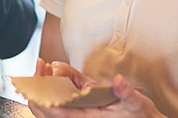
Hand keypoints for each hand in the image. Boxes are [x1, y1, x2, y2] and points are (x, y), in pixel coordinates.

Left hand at [29, 59, 164, 117]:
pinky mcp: (79, 112)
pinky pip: (57, 106)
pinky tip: (54, 76)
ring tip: (45, 67)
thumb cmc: (139, 116)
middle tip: (40, 65)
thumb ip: (126, 92)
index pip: (55, 111)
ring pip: (48, 109)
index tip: (42, 72)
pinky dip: (50, 91)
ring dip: (42, 88)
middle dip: (37, 87)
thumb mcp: (136, 102)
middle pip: (44, 111)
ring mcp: (77, 116)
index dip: (42, 93)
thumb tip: (118, 81)